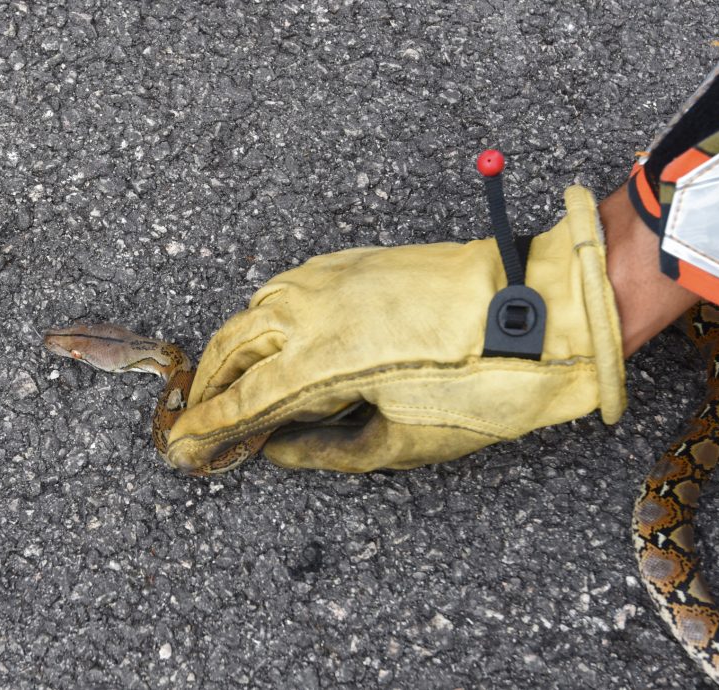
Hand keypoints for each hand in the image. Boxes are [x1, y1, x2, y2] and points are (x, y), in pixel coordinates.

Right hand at [166, 185, 624, 472]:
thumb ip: (328, 450)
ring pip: (254, 310)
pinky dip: (264, 314)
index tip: (181, 446)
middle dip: (206, 384)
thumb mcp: (405, 442)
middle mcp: (312, 310)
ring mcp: (331, 277)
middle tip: (193, 417)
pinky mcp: (352, 260)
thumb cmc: (483, 386)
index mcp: (322, 362)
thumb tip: (279, 449)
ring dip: (231, 346)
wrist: (537, 310)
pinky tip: (270, 333)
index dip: (208, 427)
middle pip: (233, 348)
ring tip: (225, 379)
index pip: (244, 400)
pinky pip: (287, 286)